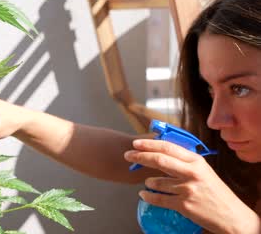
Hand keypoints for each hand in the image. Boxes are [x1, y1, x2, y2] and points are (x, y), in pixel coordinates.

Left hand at [124, 139, 259, 233]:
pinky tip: (143, 194)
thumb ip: (183, 161)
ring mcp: (187, 189)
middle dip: (140, 157)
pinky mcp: (183, 204)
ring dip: (148, 181)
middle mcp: (191, 172)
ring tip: (148, 182)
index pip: (168, 147)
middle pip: (159, 160)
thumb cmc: (214, 191)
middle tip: (128, 155)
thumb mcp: (202, 170)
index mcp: (196, 161)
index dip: (149, 144)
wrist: (230, 215)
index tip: (136, 144)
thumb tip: (160, 151)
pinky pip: (158, 199)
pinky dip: (147, 196)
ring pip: (156, 181)